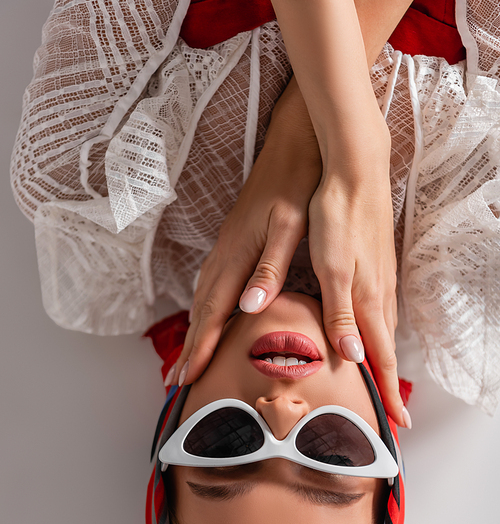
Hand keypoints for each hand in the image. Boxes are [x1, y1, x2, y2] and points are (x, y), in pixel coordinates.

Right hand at [174, 80, 321, 386]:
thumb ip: (270, 268)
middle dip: (190, 347)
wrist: (295, 142)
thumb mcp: (290, 227)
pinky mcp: (235, 240)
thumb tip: (250, 306)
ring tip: (188, 356)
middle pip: (202, 310)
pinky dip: (207, 308)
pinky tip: (210, 314)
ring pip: (204, 297)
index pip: (214, 313)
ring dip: (196, 329)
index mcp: (238, 256)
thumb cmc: (297, 184)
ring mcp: (228, 246)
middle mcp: (226, 254)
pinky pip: (212, 283)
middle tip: (177, 381)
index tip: (188, 377)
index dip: (202, 348)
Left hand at [307, 136, 407, 427]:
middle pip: (385, 350)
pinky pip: (378, 311)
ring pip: (383, 331)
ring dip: (382, 360)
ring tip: (381, 381)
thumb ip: (341, 314)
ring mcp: (379, 280)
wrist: (354, 173)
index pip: (379, 359)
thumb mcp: (332, 269)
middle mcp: (379, 295)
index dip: (387, 392)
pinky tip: (370, 331)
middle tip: (392, 413)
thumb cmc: (338, 218)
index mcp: (368, 300)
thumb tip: (354, 357)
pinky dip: (377, 333)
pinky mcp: (373, 266)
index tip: (397, 424)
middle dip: (387, 384)